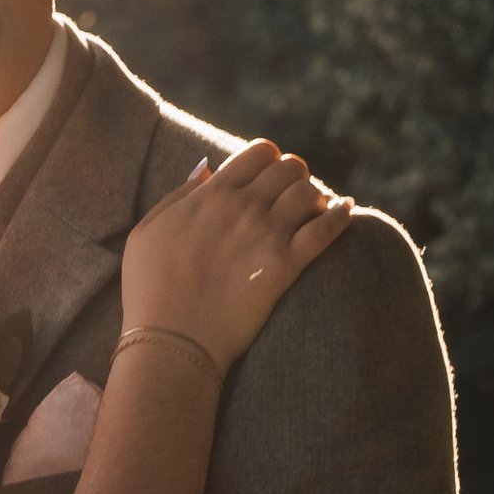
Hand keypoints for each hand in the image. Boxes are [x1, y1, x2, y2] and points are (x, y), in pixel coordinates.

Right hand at [121, 139, 351, 374]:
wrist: (172, 340)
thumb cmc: (149, 290)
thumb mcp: (147, 231)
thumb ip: (178, 195)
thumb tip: (207, 170)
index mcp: (211, 195)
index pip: (258, 152)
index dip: (269, 159)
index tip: (268, 177)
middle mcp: (242, 207)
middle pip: (290, 167)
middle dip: (294, 177)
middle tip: (291, 197)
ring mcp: (267, 234)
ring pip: (310, 192)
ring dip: (314, 197)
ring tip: (311, 212)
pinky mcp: (286, 266)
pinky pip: (327, 228)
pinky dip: (341, 215)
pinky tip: (346, 211)